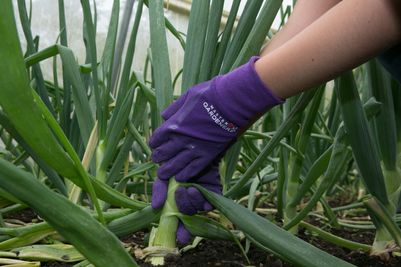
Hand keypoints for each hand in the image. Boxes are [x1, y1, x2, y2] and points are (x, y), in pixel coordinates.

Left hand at [149, 57, 282, 181]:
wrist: (231, 103)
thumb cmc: (209, 95)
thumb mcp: (187, 97)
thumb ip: (174, 108)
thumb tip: (165, 116)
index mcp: (173, 124)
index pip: (156, 139)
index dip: (154, 143)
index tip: (155, 144)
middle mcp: (181, 139)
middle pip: (163, 154)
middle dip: (158, 158)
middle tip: (157, 160)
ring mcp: (195, 149)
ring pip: (175, 165)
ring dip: (167, 170)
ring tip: (163, 174)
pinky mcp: (208, 155)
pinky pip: (193, 169)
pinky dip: (184, 174)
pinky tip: (180, 177)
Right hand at [151, 162, 221, 243]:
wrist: (191, 147)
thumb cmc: (175, 162)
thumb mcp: (164, 175)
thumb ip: (159, 190)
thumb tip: (156, 207)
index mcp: (178, 202)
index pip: (179, 222)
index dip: (179, 232)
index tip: (179, 238)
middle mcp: (191, 203)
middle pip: (189, 216)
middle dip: (183, 208)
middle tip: (178, 192)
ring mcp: (203, 198)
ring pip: (199, 210)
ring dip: (192, 202)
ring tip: (188, 188)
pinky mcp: (215, 192)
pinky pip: (211, 202)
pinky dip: (203, 198)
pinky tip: (196, 189)